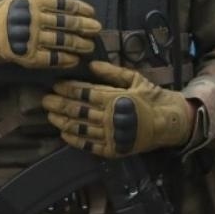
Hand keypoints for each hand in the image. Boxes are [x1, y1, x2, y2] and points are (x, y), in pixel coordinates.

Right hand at [0, 0, 99, 68]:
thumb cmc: (4, 15)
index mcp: (32, 1)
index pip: (62, 4)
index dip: (79, 8)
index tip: (91, 12)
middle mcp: (32, 18)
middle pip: (65, 22)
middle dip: (84, 26)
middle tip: (97, 29)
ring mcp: (31, 38)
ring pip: (61, 41)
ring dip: (78, 44)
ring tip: (89, 45)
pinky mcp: (28, 56)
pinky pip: (51, 58)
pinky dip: (65, 59)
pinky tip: (74, 59)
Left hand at [43, 60, 193, 157]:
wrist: (169, 123)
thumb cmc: (152, 97)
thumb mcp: (135, 78)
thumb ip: (111, 72)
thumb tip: (90, 64)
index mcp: (114, 97)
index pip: (84, 93)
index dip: (67, 89)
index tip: (55, 85)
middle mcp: (110, 117)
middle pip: (78, 111)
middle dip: (59, 105)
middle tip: (45, 100)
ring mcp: (111, 135)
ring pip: (80, 128)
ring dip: (62, 122)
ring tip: (50, 116)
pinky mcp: (113, 149)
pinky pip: (90, 146)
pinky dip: (76, 140)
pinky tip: (64, 135)